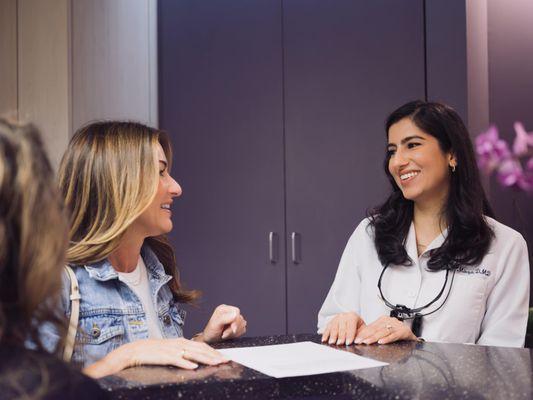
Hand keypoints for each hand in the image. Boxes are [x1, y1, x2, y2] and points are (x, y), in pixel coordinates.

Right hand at [83, 338, 227, 377]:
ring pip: (191, 354)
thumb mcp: (169, 350)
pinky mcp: (162, 357)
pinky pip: (175, 360)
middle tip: (226, 360)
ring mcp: (171, 350)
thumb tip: (194, 360)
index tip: (225, 357)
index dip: (214, 351)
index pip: (201, 346)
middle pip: (200, 349)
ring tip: (216, 363)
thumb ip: (181, 353)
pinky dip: (185, 363)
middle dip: (214, 355)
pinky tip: (193, 367)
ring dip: (205, 359)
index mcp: (180, 342)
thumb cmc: (151, 352)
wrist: (133, 351)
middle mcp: (178, 344)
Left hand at [198, 304, 246, 342]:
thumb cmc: (210, 332)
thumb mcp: (215, 324)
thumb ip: (224, 318)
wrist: (210, 341)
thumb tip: (235, 314)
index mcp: (224, 308)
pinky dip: (236, 335)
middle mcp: (229, 312)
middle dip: (233, 328)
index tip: (232, 329)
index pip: (237, 311)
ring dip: (234, 332)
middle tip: (224, 333)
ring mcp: (234, 319)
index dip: (235, 321)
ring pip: (242, 324)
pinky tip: (229, 335)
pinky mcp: (237, 326)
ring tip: (225, 334)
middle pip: (240, 318)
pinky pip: (243, 329)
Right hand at [321, 312, 365, 344]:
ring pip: (333, 327)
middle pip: (341, 327)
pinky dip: (325, 334)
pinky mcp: (330, 322)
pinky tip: (324, 339)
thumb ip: (361, 335)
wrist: (351, 320)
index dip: (350, 335)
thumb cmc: (357, 326)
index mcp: (353, 316)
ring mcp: (336, 318)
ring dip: (332, 336)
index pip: (351, 326)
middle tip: (340, 343)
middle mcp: (343, 316)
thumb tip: (359, 341)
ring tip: (332, 342)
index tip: (348, 342)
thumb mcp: (362, 329)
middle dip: (341, 336)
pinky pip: (327, 328)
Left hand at [354, 315, 417, 344]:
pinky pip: (394, 335)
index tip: (355, 338)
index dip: (362, 333)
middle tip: (358, 341)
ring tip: (367, 342)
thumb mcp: (384, 332)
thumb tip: (360, 338)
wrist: (412, 337)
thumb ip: (374, 334)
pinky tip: (381, 342)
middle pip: (375, 329)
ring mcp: (397, 326)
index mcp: (383, 320)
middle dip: (366, 336)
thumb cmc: (397, 334)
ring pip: (383, 332)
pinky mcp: (404, 331)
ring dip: (374, 337)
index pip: (370, 327)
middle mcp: (390, 321)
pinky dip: (387, 339)